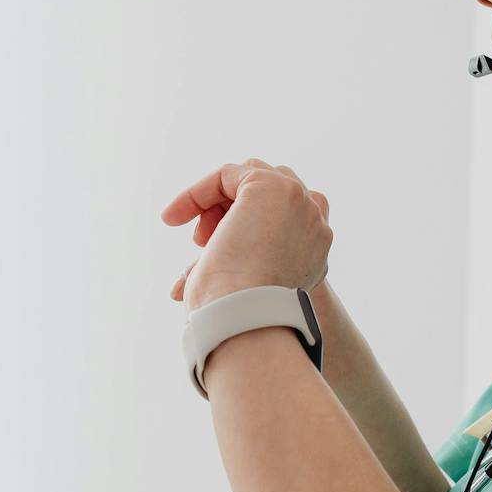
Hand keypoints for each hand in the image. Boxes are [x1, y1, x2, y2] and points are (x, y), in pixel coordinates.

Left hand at [160, 157, 332, 310]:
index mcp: (315, 248)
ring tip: (199, 237)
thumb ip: (222, 271)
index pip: (280, 215)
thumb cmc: (239, 314)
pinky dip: (199, 192)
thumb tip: (177, 290)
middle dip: (230, 209)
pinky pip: (227, 174)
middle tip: (203, 241)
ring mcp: (298, 200)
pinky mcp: (269, 186)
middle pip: (268, 190)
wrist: (246, 317)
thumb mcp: (236, 287)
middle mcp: (315, 221)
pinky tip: (175, 217)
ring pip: (251, 175)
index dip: (239, 223)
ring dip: (217, 200)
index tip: (205, 245)